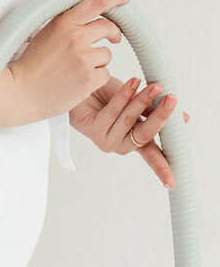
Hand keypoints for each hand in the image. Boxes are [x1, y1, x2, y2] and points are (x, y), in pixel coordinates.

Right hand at [8, 0, 128, 123]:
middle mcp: (75, 36)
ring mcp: (83, 57)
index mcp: (62, 23)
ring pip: (106, 54)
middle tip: (115, 38)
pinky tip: (78, 81)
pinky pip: (105, 74)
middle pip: (108, 27)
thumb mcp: (44, 35)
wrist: (21, 91)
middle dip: (114, 33)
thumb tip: (85, 21)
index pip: (94, 3)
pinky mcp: (89, 77)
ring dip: (98, 61)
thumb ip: (65, 27)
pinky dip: (95, 78)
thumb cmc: (30, 65)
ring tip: (77, 69)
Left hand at [70, 75, 186, 188]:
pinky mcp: (92, 129)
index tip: (172, 183)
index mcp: (134, 141)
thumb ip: (154, 112)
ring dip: (142, 100)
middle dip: (161, 115)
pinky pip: (112, 112)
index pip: (152, 157)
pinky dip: (124, 96)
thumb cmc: (107, 95)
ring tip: (153, 86)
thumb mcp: (136, 103)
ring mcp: (105, 139)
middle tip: (172, 99)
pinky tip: (132, 83)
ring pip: (129, 119)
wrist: (81, 85)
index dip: (162, 169)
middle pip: (145, 134)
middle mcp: (120, 144)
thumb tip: (184, 118)